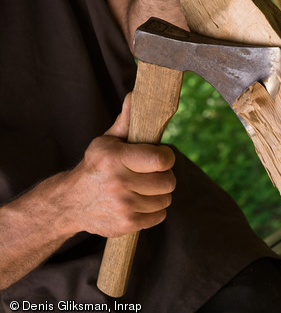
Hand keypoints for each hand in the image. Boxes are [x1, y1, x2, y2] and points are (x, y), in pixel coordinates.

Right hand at [67, 94, 175, 237]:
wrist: (71, 202)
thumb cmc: (95, 166)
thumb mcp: (106, 142)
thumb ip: (125, 121)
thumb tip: (135, 95)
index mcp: (116, 158)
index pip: (161, 160)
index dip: (167, 157)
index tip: (162, 156)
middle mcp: (119, 182)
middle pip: (168, 181)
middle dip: (164, 176)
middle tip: (154, 173)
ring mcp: (123, 206)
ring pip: (165, 200)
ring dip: (160, 194)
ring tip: (145, 187)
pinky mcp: (126, 224)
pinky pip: (159, 216)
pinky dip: (155, 210)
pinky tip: (141, 201)